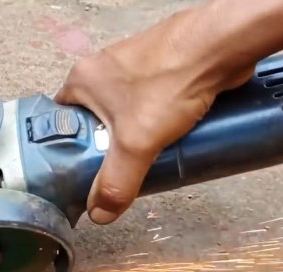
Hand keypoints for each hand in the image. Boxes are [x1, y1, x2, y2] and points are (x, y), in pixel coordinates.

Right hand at [54, 6, 253, 224]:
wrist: (220, 48)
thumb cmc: (172, 78)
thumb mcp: (135, 143)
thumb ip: (116, 182)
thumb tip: (100, 212)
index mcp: (83, 79)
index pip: (62, 121)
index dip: (70, 149)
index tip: (82, 171)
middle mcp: (104, 69)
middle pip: (97, 120)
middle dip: (110, 146)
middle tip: (121, 168)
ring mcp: (135, 67)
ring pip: (127, 113)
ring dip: (137, 134)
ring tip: (150, 154)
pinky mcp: (163, 69)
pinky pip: (152, 103)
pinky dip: (159, 121)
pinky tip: (172, 136)